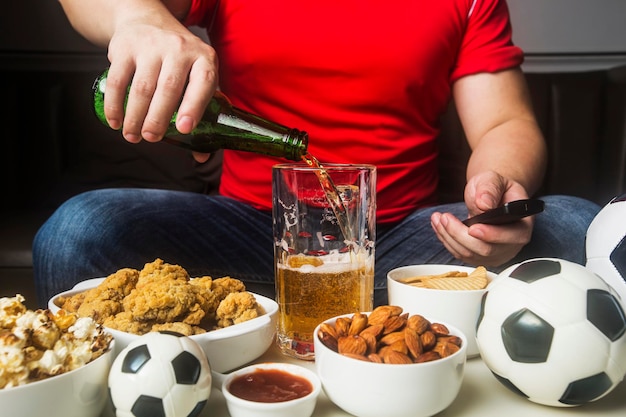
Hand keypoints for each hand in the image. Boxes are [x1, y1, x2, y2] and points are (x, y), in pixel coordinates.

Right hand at [102, 10, 217, 161]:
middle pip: (168, 89)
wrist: (149, 22)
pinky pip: (118, 80)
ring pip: (142, 88)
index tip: (184, 129)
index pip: (203, 83)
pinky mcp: (125, 48)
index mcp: (204, 59)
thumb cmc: (180, 61)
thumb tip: (202, 156)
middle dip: (157, 119)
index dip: (194, 107)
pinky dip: (115, 104)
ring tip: (132, 135)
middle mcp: (180, 49)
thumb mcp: (198, 77)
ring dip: (134, 117)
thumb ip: (204, 114)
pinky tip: (115, 121)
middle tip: (151, 138)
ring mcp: (151, 46)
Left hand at [430, 171, 532, 266]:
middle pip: (486, 250)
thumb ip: (490, 189)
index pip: (512, 237)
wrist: (490, 196)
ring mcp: (496, 253)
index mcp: (523, 225)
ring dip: (449, 237)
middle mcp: (512, 244)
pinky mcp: (479, 256)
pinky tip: (439, 226)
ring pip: (469, 254)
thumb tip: (484, 204)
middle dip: (461, 234)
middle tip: (445, 217)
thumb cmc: (495, 188)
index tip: (473, 227)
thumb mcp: (494, 180)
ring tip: (438, 218)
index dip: (492, 235)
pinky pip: (460, 254)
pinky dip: (446, 240)